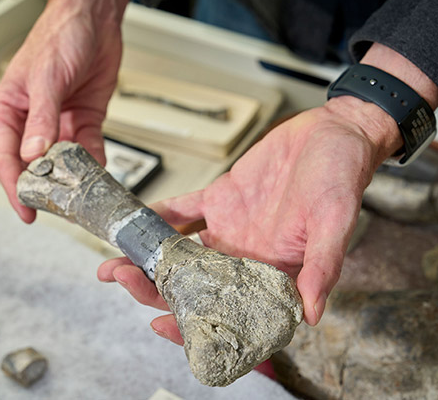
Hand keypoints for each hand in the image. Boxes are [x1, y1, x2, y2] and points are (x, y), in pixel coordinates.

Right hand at [0, 0, 130, 221]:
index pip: (6, 157)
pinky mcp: (84, 122)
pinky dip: (93, 163)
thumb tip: (33, 155)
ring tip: (81, 197)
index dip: (14, 187)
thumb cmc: (59, 36)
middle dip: (44, 188)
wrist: (95, 20)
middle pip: (33, 166)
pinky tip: (98, 174)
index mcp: (9, 111)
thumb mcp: (46, 79)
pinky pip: (88, 150)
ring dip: (71, 180)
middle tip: (58, 209)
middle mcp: (32, 122)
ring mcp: (59, 124)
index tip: (26, 209)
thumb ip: (41, 118)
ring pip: (62, 163)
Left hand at [98, 96, 400, 343]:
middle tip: (122, 279)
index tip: (161, 323)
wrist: (333, 133)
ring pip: (182, 252)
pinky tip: (137, 221)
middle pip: (193, 285)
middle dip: (155, 288)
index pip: (228, 311)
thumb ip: (322, 266)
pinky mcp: (221, 198)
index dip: (195, 323)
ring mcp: (230, 228)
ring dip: (149, 258)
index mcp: (272, 271)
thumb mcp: (336, 220)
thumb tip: (310, 314)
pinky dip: (160, 216)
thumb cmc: (342, 176)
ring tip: (114, 262)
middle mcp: (245, 256)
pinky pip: (184, 211)